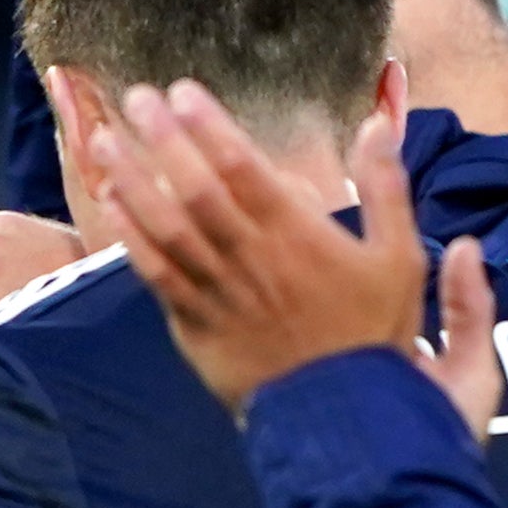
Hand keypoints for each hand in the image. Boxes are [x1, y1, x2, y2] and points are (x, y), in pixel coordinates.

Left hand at [83, 83, 427, 414]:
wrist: (344, 416)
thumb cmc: (375, 333)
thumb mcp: (401, 259)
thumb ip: (388, 188)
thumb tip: (375, 125)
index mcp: (299, 236)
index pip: (244, 168)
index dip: (209, 126)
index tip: (183, 91)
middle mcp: (252, 259)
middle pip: (196, 189)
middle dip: (164, 139)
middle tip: (136, 97)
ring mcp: (218, 293)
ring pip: (165, 228)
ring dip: (133, 181)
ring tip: (106, 141)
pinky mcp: (196, 325)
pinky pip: (156, 274)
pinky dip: (131, 237)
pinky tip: (112, 204)